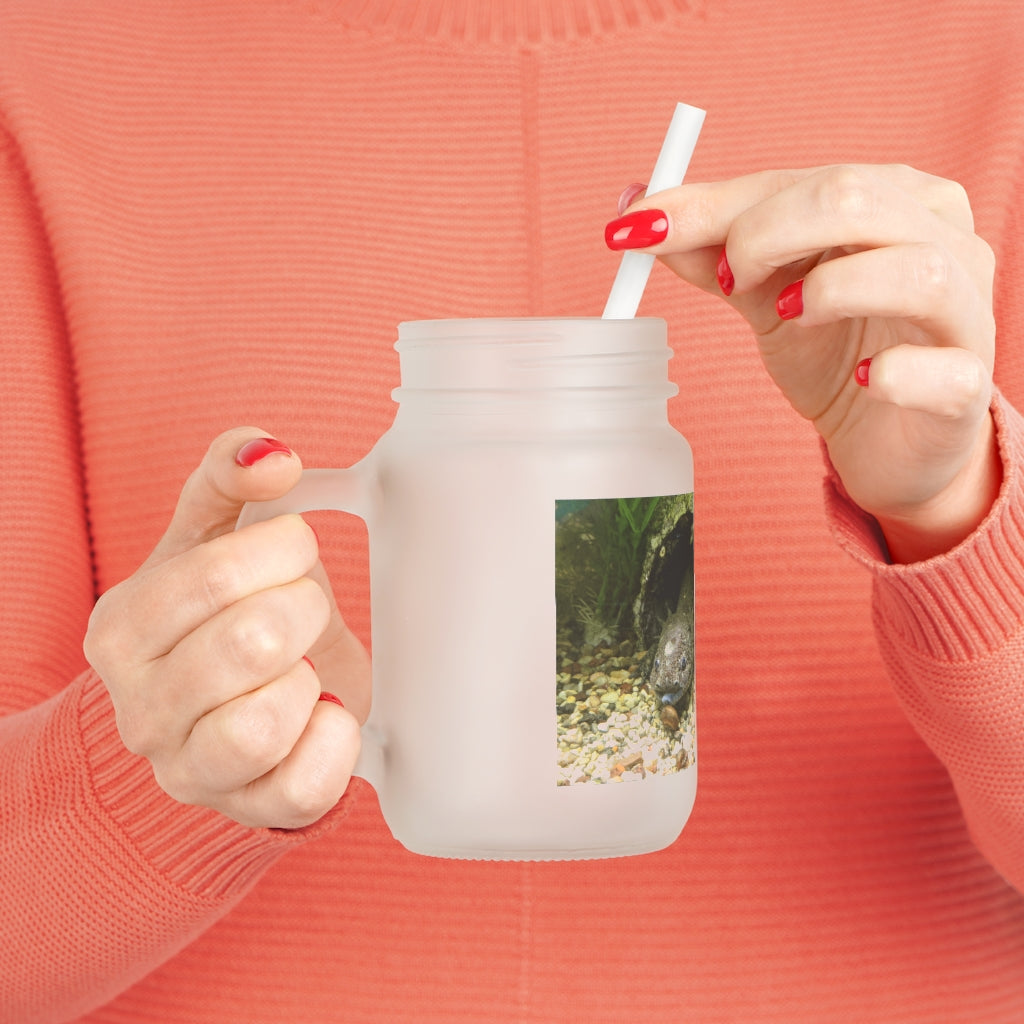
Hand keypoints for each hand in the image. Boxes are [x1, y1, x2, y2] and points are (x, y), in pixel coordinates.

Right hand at [84, 428, 369, 828]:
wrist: (231, 704)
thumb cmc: (223, 613)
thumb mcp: (213, 535)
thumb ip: (229, 476)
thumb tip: (271, 454)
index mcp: (122, 629)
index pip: (214, 576)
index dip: (282, 550)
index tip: (295, 549)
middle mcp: (139, 709)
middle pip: (251, 643)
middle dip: (304, 609)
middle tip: (304, 609)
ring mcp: (189, 770)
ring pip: (264, 724)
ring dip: (309, 679)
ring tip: (304, 665)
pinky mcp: (249, 809)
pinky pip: (304, 787)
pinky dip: (335, 740)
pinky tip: (324, 711)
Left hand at [607, 165, 999, 561]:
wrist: (886, 439)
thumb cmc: (834, 351)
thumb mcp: (764, 295)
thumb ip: (712, 252)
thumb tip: (638, 212)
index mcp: (894, 199)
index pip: (800, 180)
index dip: (715, 205)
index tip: (639, 229)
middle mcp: (943, 239)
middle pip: (856, 199)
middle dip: (765, 233)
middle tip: (727, 281)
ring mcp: (965, 312)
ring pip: (916, 270)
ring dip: (830, 290)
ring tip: (786, 316)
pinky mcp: (967, 385)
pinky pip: (944, 370)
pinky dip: (896, 373)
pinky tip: (863, 380)